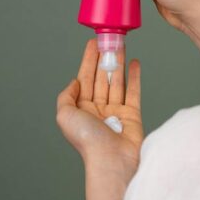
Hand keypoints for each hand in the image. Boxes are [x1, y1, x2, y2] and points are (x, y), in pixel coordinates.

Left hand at [56, 38, 143, 178]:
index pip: (84, 78)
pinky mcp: (132, 114)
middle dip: (104, 58)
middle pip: (101, 77)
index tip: (93, 43)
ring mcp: (115, 111)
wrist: (111, 159)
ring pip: (117, 81)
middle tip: (109, 39)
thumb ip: (66, 96)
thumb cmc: (87, 140)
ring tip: (121, 46)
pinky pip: (133, 91)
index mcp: (81, 109)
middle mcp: (97, 109)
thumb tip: (75, 82)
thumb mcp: (64, 116)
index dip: (88, 60)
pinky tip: (135, 64)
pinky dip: (134, 77)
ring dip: (119, 63)